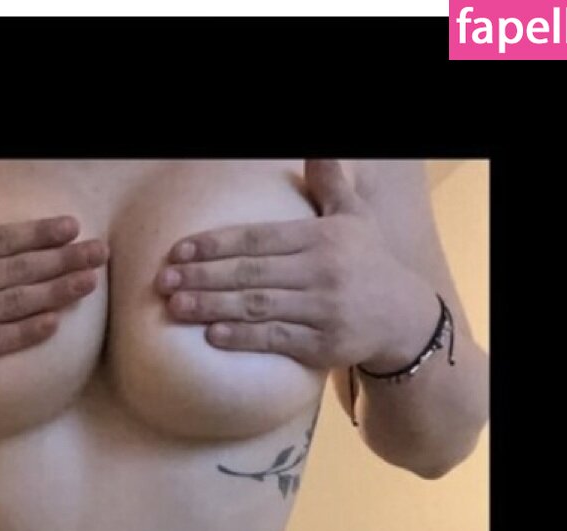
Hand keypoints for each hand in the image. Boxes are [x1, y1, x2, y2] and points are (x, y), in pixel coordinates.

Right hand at [0, 163, 107, 392]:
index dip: (37, 233)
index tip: (68, 228)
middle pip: (18, 268)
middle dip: (63, 258)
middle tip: (100, 252)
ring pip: (17, 302)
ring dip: (57, 291)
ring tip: (89, 282)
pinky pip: (1, 340)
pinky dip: (29, 331)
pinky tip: (56, 323)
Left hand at [156, 159, 436, 371]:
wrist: (404, 317)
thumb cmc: (368, 262)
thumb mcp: (354, 217)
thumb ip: (331, 184)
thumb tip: (317, 150)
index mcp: (322, 238)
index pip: (258, 238)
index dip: (215, 244)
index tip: (178, 252)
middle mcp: (322, 271)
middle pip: (251, 272)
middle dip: (203, 276)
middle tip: (163, 282)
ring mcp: (323, 310)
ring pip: (258, 306)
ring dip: (213, 307)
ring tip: (175, 307)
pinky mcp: (324, 345)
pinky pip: (277, 339)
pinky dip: (244, 338)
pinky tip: (212, 336)